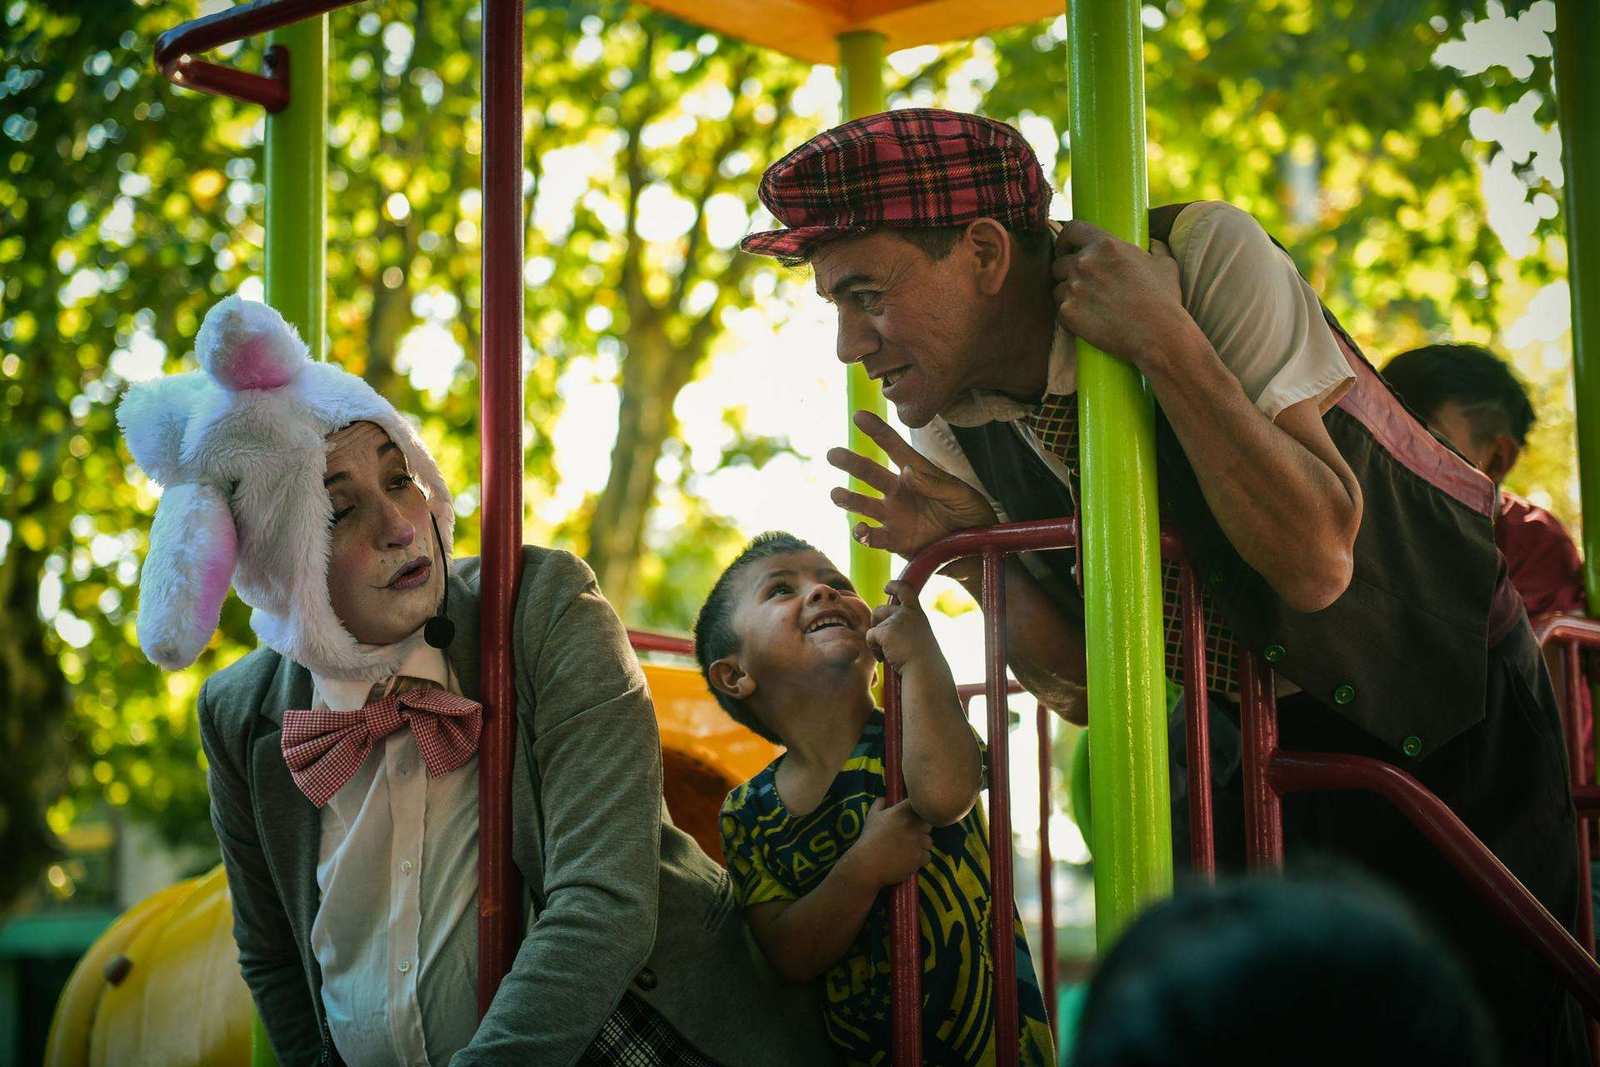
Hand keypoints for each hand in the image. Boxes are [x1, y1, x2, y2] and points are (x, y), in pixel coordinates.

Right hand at [827, 411, 996, 557]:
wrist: (977, 551)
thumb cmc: (972, 515)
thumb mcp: (962, 496)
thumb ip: (936, 484)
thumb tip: (907, 471)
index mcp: (918, 473)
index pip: (894, 448)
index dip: (877, 431)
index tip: (859, 416)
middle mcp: (900, 492)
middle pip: (870, 474)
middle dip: (851, 463)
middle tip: (832, 454)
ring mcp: (894, 517)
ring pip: (864, 505)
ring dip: (848, 499)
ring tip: (835, 494)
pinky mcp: (895, 542)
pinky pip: (873, 537)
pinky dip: (863, 535)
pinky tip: (861, 531)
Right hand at [842, 798, 932, 887]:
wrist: (867, 863)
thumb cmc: (869, 839)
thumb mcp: (872, 817)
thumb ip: (879, 804)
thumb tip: (883, 798)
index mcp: (903, 811)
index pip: (921, 805)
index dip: (919, 811)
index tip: (913, 817)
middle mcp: (913, 824)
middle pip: (928, 824)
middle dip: (921, 829)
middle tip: (909, 836)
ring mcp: (918, 841)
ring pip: (928, 842)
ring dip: (921, 845)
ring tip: (907, 850)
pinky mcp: (919, 857)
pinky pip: (927, 856)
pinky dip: (920, 859)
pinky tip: (908, 859)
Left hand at [865, 580, 939, 671]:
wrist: (925, 670)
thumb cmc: (924, 663)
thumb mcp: (920, 640)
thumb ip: (907, 630)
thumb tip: (886, 632)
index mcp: (918, 614)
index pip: (906, 590)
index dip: (895, 586)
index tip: (887, 587)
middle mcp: (907, 613)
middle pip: (880, 610)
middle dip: (876, 624)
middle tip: (882, 642)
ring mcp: (896, 620)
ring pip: (874, 624)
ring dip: (876, 638)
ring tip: (887, 652)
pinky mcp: (885, 631)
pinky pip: (870, 636)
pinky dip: (874, 649)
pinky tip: (884, 658)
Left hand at [1052, 220, 1191, 373]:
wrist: (1157, 334)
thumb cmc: (1164, 299)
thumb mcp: (1165, 264)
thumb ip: (1155, 248)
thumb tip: (1153, 242)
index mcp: (1105, 245)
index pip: (1071, 230)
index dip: (1066, 240)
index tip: (1066, 249)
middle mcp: (1085, 263)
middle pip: (1060, 262)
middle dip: (1066, 272)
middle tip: (1079, 283)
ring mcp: (1074, 288)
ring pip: (1058, 287)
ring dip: (1067, 294)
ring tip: (1086, 305)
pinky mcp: (1068, 312)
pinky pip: (1060, 309)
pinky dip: (1069, 314)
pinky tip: (1085, 319)